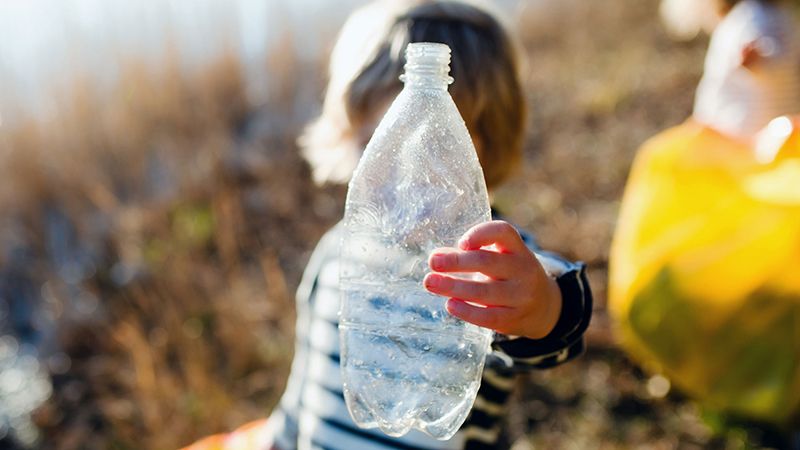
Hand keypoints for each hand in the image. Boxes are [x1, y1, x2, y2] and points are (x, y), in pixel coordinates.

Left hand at [423, 220, 561, 338]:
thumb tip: (436, 257)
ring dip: (454, 287)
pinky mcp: (514, 318)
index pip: (503, 232)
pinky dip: (467, 311)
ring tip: (431, 283)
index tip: (461, 243)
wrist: (544, 308)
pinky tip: (450, 305)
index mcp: (517, 249)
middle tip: (433, 262)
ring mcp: (521, 295)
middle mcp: (523, 269)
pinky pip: (488, 316)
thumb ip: (469, 256)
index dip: (481, 234)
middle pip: (487, 262)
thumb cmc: (509, 277)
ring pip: (484, 291)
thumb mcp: (500, 260)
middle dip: (457, 262)